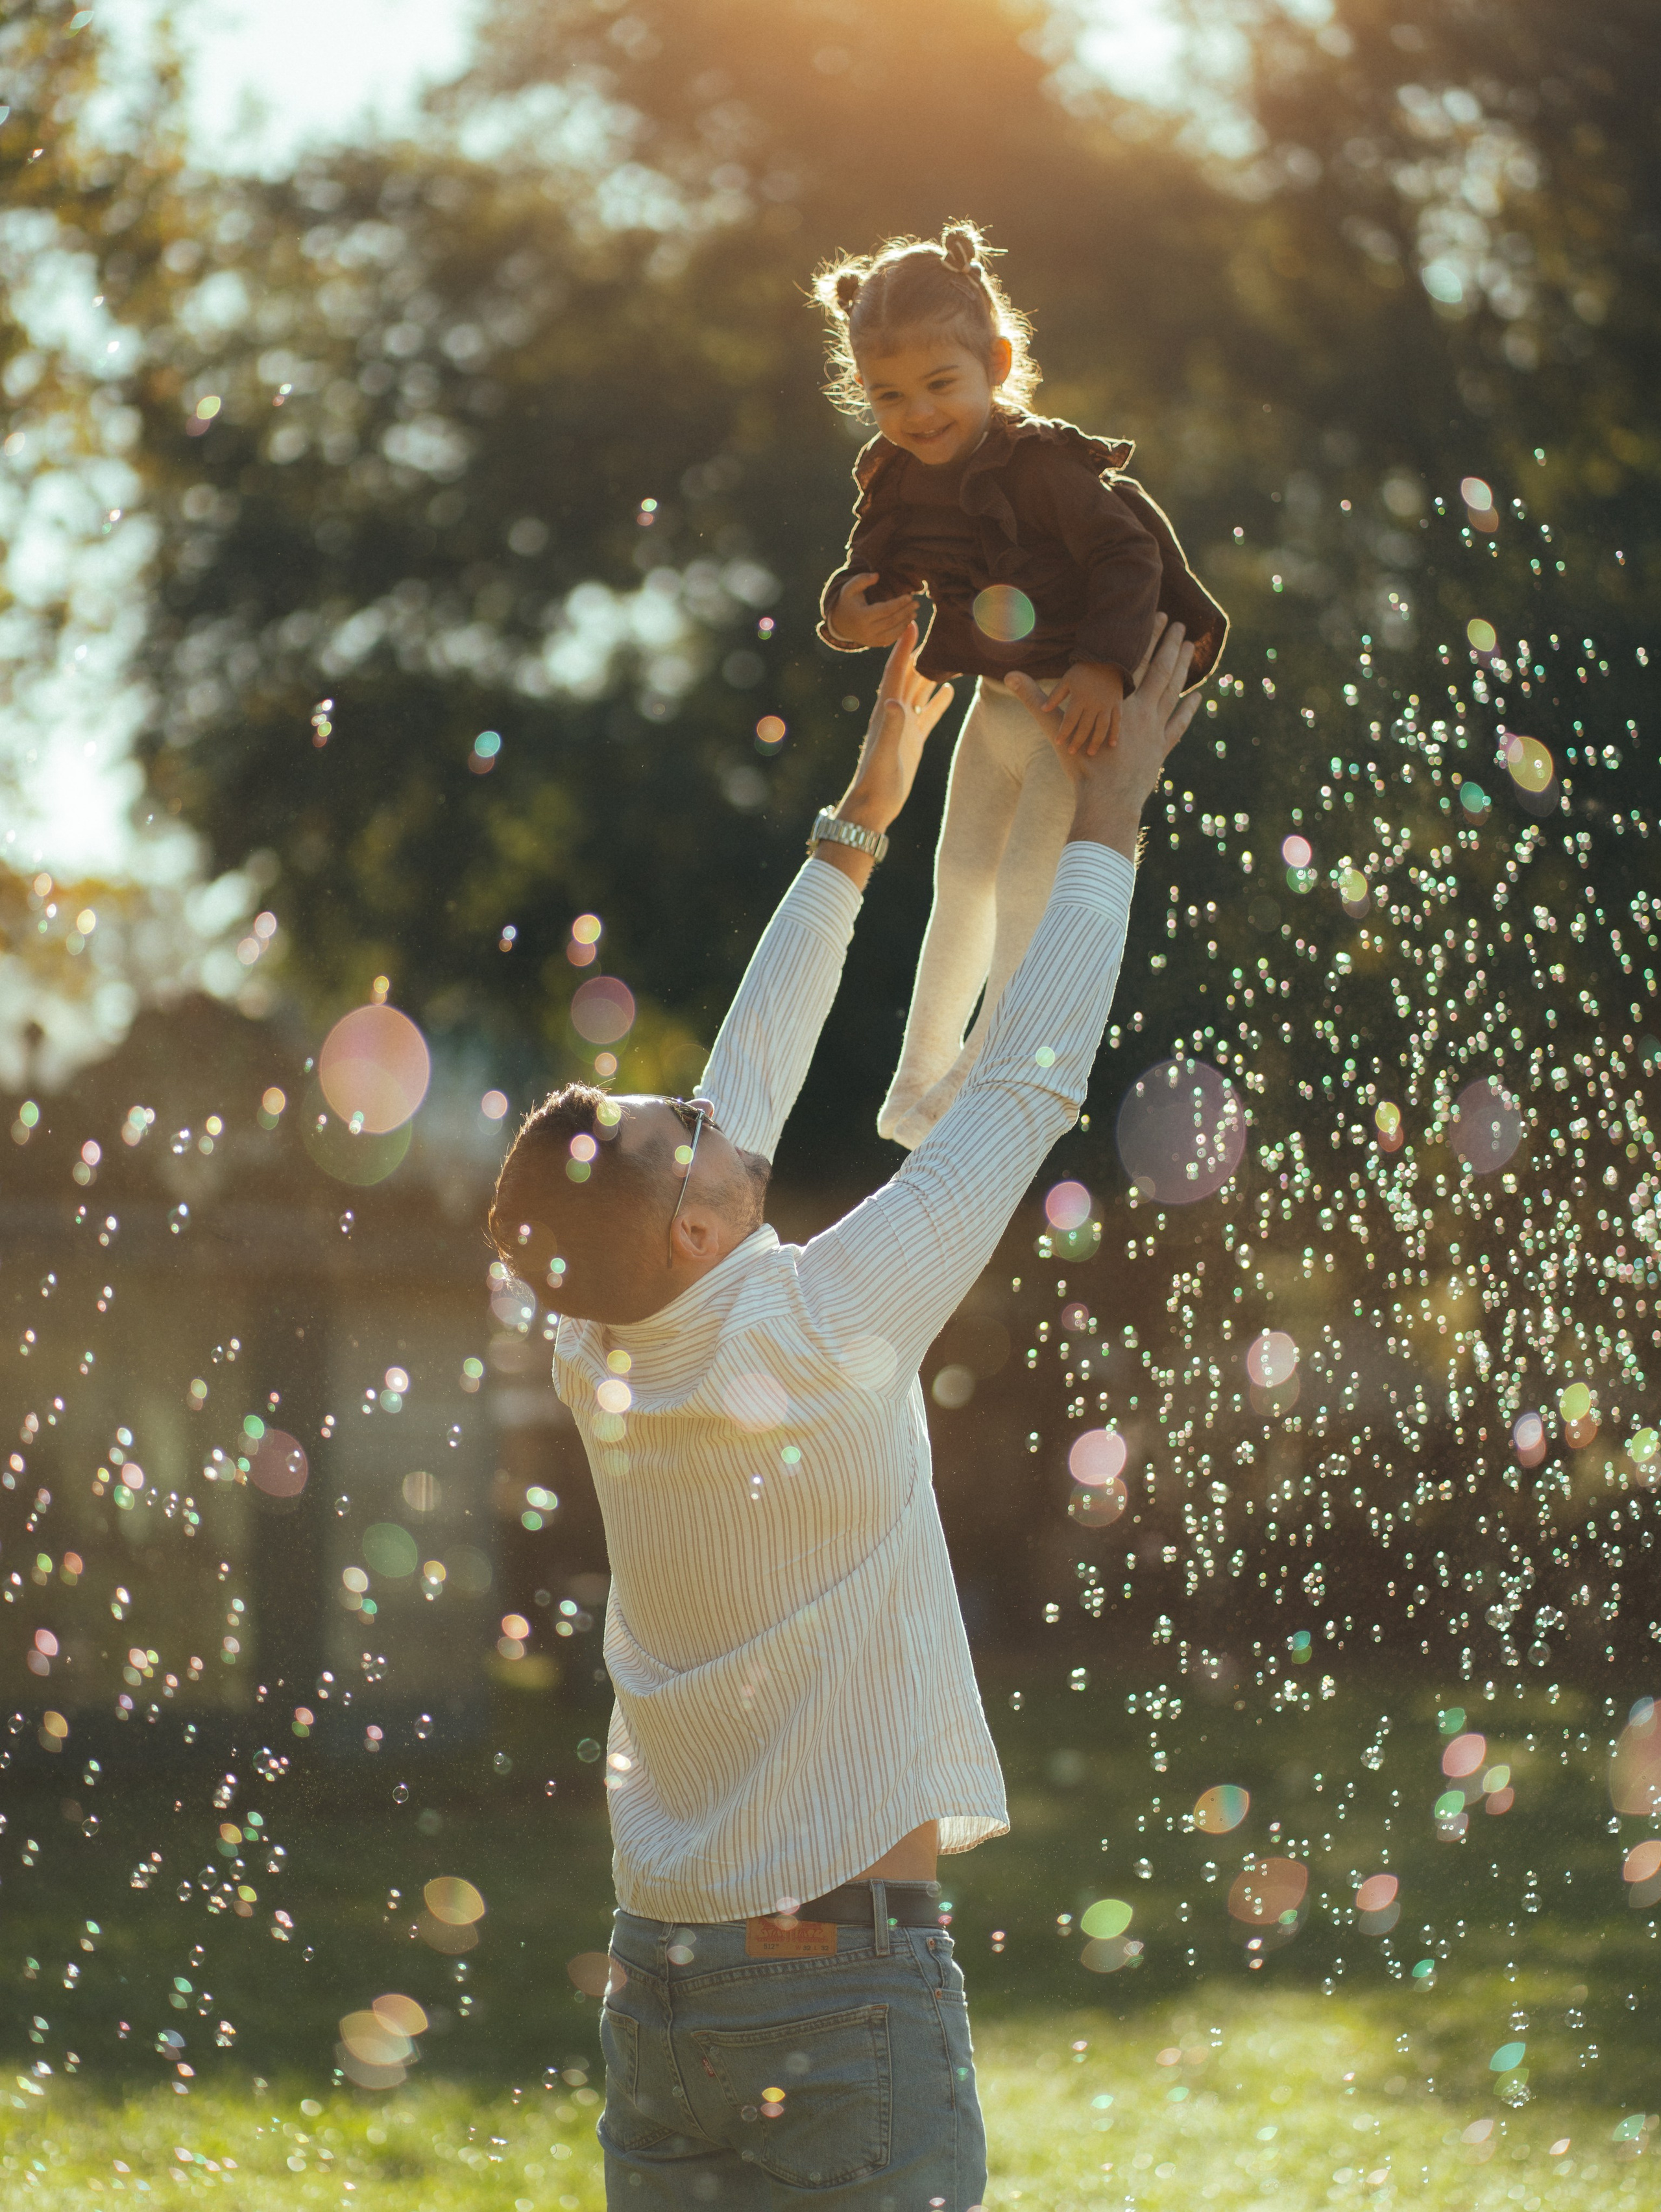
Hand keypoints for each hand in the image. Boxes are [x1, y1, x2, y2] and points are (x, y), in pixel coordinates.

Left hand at [814, 624, 954, 888]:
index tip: (912, 624)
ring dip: (931, 672)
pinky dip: (937, 700)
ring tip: (946, 653)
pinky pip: (928, 714)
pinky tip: (949, 689)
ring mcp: (904, 726)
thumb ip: (890, 728)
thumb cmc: (876, 782)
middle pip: (909, 676)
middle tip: (935, 629)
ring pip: (920, 691)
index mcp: (886, 711)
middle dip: (920, 652)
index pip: (896, 672)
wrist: (874, 806)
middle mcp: (894, 713)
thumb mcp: (884, 754)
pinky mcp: (913, 740)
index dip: (903, 648)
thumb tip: (895, 702)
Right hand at [829, 571, 918, 648]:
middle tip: (916, 604)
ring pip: (893, 632)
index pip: (885, 610)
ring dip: (906, 622)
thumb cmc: (848, 601)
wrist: (839, 623)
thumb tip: (877, 576)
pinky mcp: (874, 644)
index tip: (910, 596)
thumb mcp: (850, 588)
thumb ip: (862, 579)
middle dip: (906, 612)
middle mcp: (866, 631)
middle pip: (891, 621)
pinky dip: (901, 631)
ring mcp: (870, 640)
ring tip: (914, 612)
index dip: (899, 603)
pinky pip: (891, 638)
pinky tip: (907, 622)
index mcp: (861, 617)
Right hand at [1007, 617, 1197, 858]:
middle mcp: (1143, 712)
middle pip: (1160, 671)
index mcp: (1119, 703)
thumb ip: (1034, 700)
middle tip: (1182, 625)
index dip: (1148, 637)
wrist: (1107, 803)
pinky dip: (1188, 710)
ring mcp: (1155, 730)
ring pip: (1173, 692)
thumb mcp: (1056, 730)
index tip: (1160, 615)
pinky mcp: (1161, 749)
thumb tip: (1010, 676)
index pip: (1136, 661)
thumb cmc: (1082, 767)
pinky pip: (1178, 725)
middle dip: (1170, 645)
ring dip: (1183, 668)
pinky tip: (1198, 697)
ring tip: (1191, 647)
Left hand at [1044, 659, 1123, 754]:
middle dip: (1078, 741)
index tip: (1058, 742)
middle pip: (1085, 727)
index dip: (1063, 732)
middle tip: (1072, 752)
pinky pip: (1117, 722)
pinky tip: (1112, 745)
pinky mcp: (1117, 704)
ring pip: (1102, 727)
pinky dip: (1115, 733)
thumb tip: (1043, 709)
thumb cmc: (1084, 670)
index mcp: (1080, 697)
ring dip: (1096, 741)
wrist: (1108, 658)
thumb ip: (1055, 695)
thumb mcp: (1067, 679)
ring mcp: (1107, 705)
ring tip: (1091, 752)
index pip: (1069, 719)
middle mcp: (1094, 703)